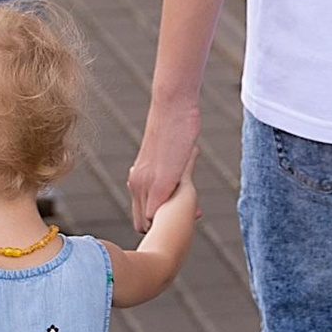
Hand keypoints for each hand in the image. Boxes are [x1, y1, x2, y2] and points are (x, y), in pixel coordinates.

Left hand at [128, 89, 198, 230]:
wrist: (172, 106)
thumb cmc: (174, 125)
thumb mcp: (168, 152)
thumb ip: (169, 168)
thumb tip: (177, 177)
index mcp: (137, 177)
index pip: (141, 213)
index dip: (158, 219)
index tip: (181, 214)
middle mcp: (137, 182)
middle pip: (142, 221)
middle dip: (163, 224)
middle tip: (193, 214)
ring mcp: (146, 182)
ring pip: (146, 220)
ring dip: (169, 222)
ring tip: (195, 212)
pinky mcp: (161, 181)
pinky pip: (155, 212)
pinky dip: (169, 218)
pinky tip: (192, 210)